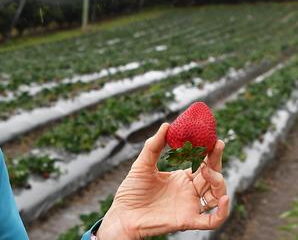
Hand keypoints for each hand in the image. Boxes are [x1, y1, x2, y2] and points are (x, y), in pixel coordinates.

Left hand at [96, 123, 229, 238]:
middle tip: (216, 145)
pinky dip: (223, 211)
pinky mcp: (188, 220)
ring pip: (217, 195)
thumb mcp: (142, 165)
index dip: (210, 152)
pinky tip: (223, 198)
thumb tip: (166, 125)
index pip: (203, 163)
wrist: (122, 214)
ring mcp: (190, 206)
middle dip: (216, 161)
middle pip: (213, 176)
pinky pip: (212, 220)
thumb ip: (154, 146)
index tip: (214, 139)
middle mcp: (189, 192)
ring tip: (208, 170)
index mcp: (181, 178)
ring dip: (219, 182)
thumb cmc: (131, 191)